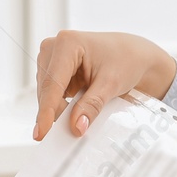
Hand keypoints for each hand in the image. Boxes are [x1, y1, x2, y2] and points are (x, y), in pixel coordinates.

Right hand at [33, 30, 176, 139]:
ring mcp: (53, 57)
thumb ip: (91, 106)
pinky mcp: (55, 68)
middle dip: (55, 112)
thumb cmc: (126, 60)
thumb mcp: (111, 84)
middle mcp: (55, 47)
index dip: (46, 111)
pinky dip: (61, 105)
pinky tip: (73, 111)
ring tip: (78, 117)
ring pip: (46, 93)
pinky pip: (51, 92)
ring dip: (59, 108)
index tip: (42, 133)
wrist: (134, 55)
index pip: (52, 84)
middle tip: (71, 130)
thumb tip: (76, 126)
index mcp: (67, 43)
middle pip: (46, 89)